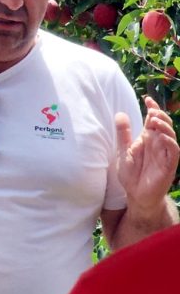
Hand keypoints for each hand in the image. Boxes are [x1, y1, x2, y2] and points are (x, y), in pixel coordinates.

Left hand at [116, 96, 178, 214]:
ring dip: (164, 126)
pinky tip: (162, 137)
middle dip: (159, 115)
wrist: (136, 194)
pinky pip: (174, 151)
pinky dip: (169, 142)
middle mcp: (158, 144)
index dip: (153, 109)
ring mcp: (165, 153)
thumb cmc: (132, 173)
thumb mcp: (124, 150)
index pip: (153, 120)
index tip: (147, 99)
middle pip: (164, 125)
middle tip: (150, 111)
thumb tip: (120, 114)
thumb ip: (123, 134)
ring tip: (154, 121)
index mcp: (148, 139)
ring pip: (171, 135)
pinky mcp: (169, 164)